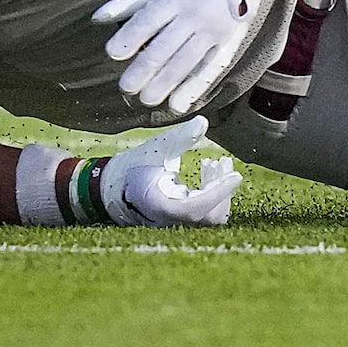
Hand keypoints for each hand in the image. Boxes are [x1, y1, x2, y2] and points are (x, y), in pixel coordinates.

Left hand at [93, 0, 285, 114]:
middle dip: (145, 68)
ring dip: (166, 82)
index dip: (131, 36)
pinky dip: (194, 88)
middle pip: (167, 45)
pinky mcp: (226, 45)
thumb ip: (129, 2)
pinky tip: (178, 105)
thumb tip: (98, 18)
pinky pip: (209, 69)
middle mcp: (195, 15)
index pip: (151, 19)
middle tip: (126, 86)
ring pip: (187, 61)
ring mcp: (213, 32)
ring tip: (146, 99)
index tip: (114, 53)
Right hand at [97, 116, 242, 227]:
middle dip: (221, 189)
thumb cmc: (133, 166)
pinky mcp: (180, 222)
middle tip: (223, 163)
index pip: (195, 208)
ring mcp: (174, 224)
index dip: (218, 193)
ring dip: (219, 191)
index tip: (236, 176)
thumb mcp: (156, 148)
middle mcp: (168, 222)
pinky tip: (208, 171)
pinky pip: (203, 213)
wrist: (111, 186)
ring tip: (217, 165)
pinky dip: (212, 195)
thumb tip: (203, 122)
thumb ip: (180, 138)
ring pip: (208, 216)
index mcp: (160, 207)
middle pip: (208, 215)